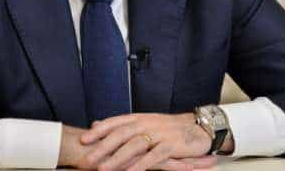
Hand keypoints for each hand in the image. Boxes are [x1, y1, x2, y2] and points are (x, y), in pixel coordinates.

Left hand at [78, 113, 214, 170]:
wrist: (200, 128)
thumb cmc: (171, 128)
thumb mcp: (146, 122)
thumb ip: (123, 124)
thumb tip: (97, 124)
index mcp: (141, 117)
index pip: (116, 122)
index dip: (100, 131)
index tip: (83, 139)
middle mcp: (148, 123)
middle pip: (122, 134)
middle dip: (103, 147)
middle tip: (88, 159)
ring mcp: (160, 134)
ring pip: (134, 146)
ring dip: (117, 158)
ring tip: (103, 169)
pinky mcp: (171, 145)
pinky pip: (153, 157)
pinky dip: (141, 165)